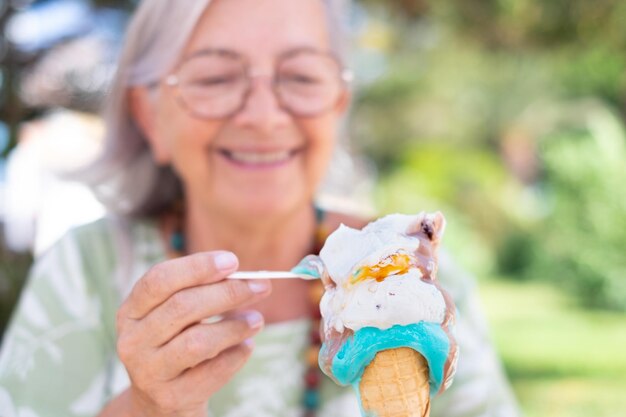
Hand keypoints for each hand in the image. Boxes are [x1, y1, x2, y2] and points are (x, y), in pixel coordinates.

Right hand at [115, 251, 271, 416]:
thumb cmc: (177, 343)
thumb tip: (247, 277)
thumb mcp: (177, 316)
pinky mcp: (171, 397)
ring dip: (235, 327)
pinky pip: (213, 372)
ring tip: (257, 320)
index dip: (197, 267)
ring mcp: (148, 372)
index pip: (159, 279)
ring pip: (198, 341)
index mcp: (130, 311)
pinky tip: (246, 345)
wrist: (162, 400)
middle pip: (182, 306)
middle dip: (228, 292)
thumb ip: (202, 292)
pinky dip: (237, 355)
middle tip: (261, 286)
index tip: (233, 261)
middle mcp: (132, 341)